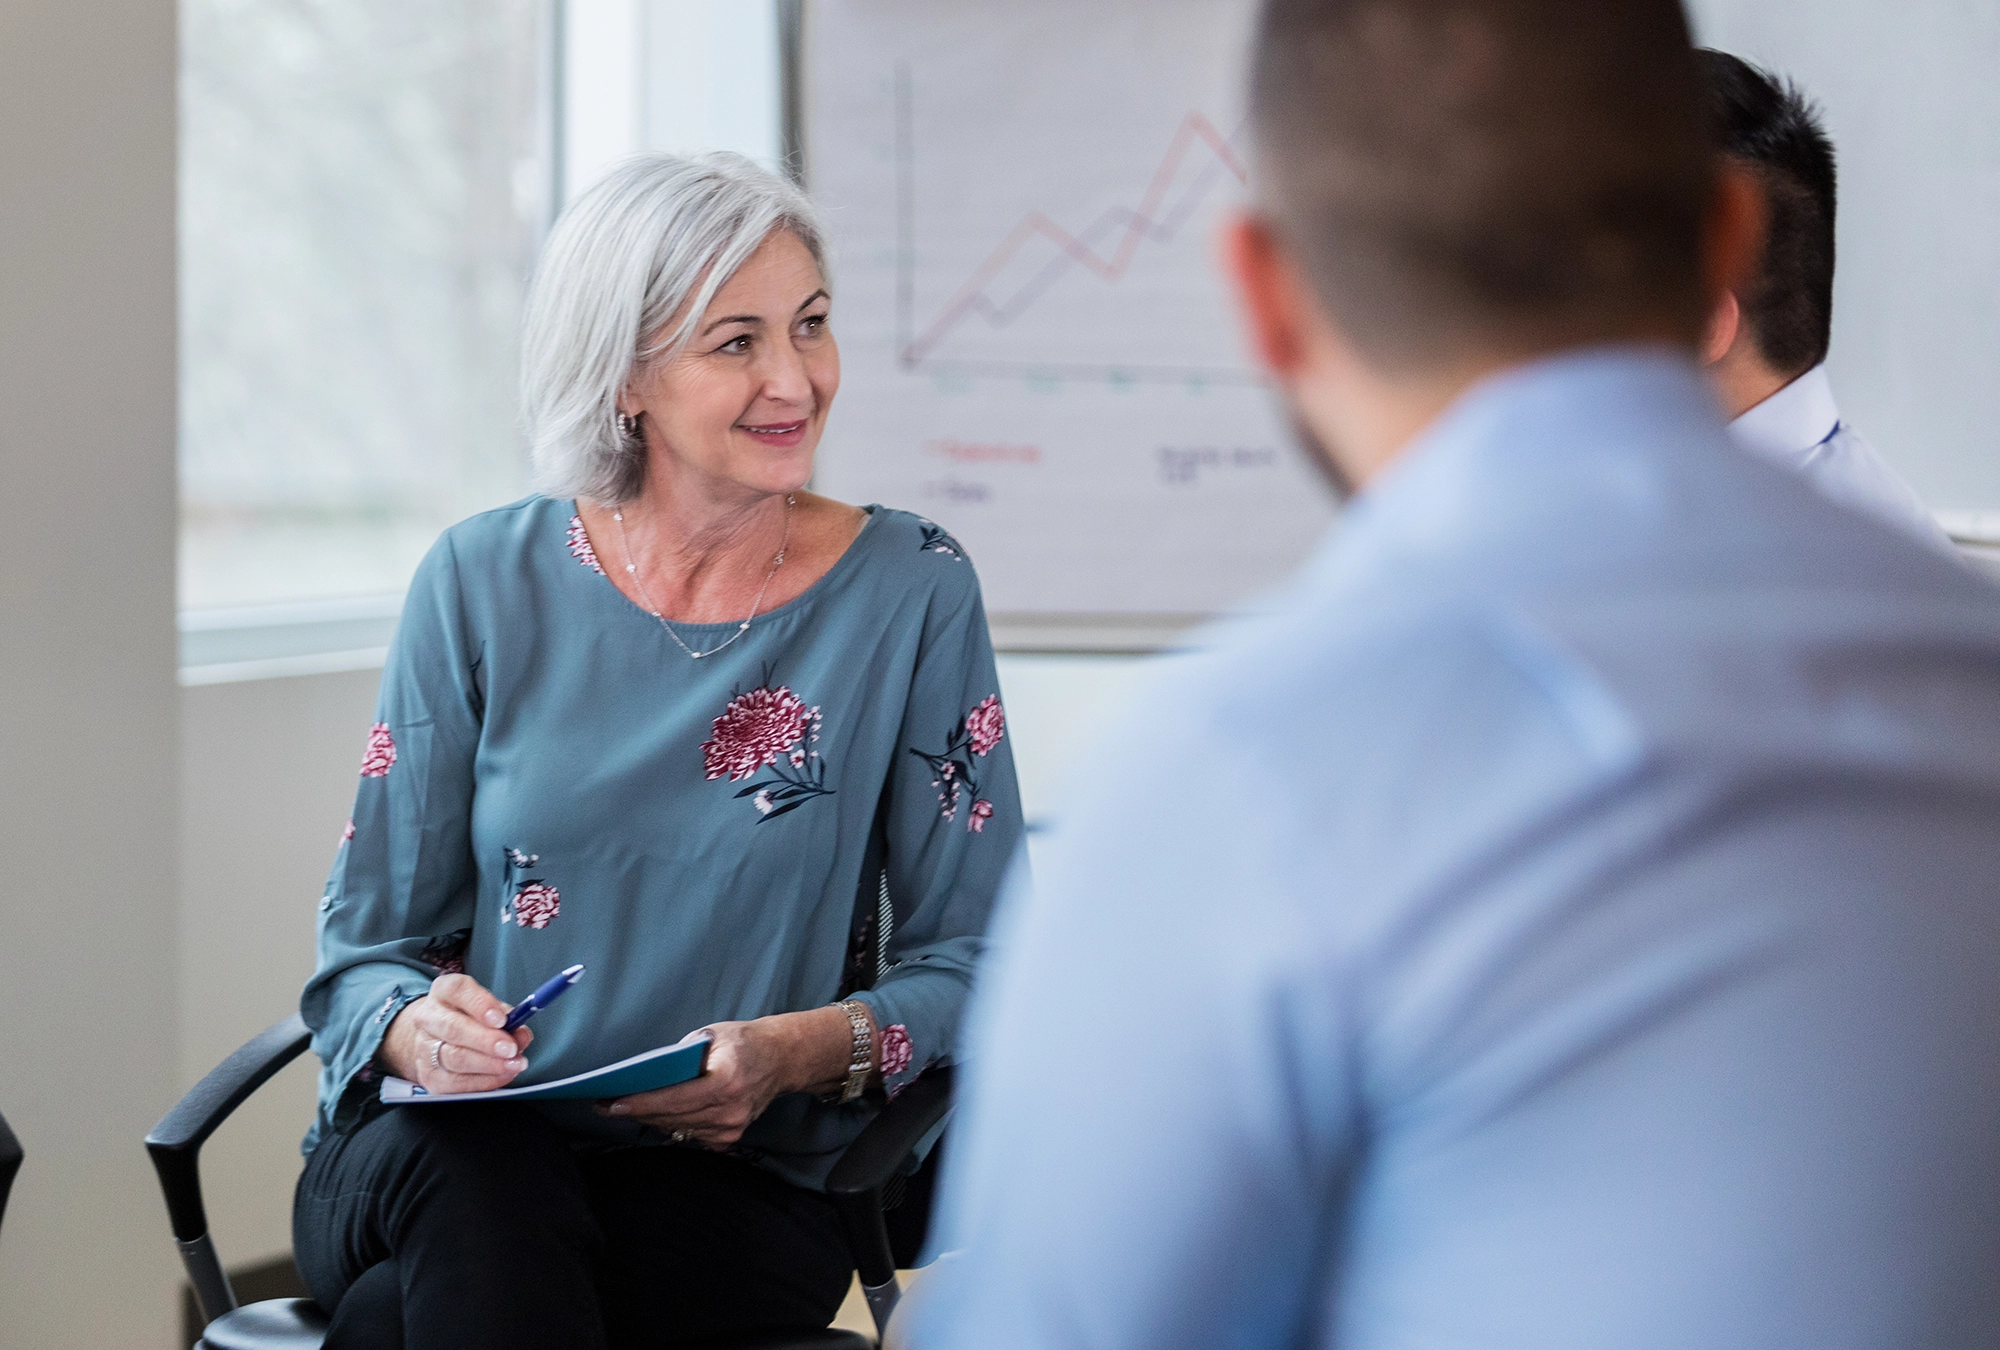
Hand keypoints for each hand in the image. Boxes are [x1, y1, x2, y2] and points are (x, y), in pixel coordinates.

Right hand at [379, 973, 533, 1093]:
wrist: (438, 1038)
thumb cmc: (471, 1019)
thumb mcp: (491, 1009)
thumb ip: (509, 1019)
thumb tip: (522, 1035)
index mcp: (444, 990)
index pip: (457, 991)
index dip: (481, 1005)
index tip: (502, 1019)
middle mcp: (428, 1016)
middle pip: (454, 1028)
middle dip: (486, 1041)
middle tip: (511, 1049)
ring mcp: (423, 1047)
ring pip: (454, 1057)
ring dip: (489, 1064)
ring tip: (513, 1064)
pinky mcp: (428, 1075)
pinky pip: (455, 1082)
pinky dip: (483, 1081)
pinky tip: (501, 1076)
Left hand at [596, 1006, 861, 1146]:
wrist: (782, 1059)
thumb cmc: (744, 1041)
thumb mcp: (712, 1036)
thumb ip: (681, 1057)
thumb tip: (647, 1077)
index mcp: (726, 1081)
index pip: (674, 1098)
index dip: (640, 1103)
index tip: (612, 1104)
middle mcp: (730, 1110)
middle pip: (671, 1117)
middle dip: (637, 1111)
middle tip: (605, 1105)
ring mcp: (732, 1128)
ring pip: (678, 1129)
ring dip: (650, 1119)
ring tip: (624, 1109)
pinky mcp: (731, 1138)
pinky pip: (691, 1135)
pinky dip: (672, 1124)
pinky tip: (656, 1113)